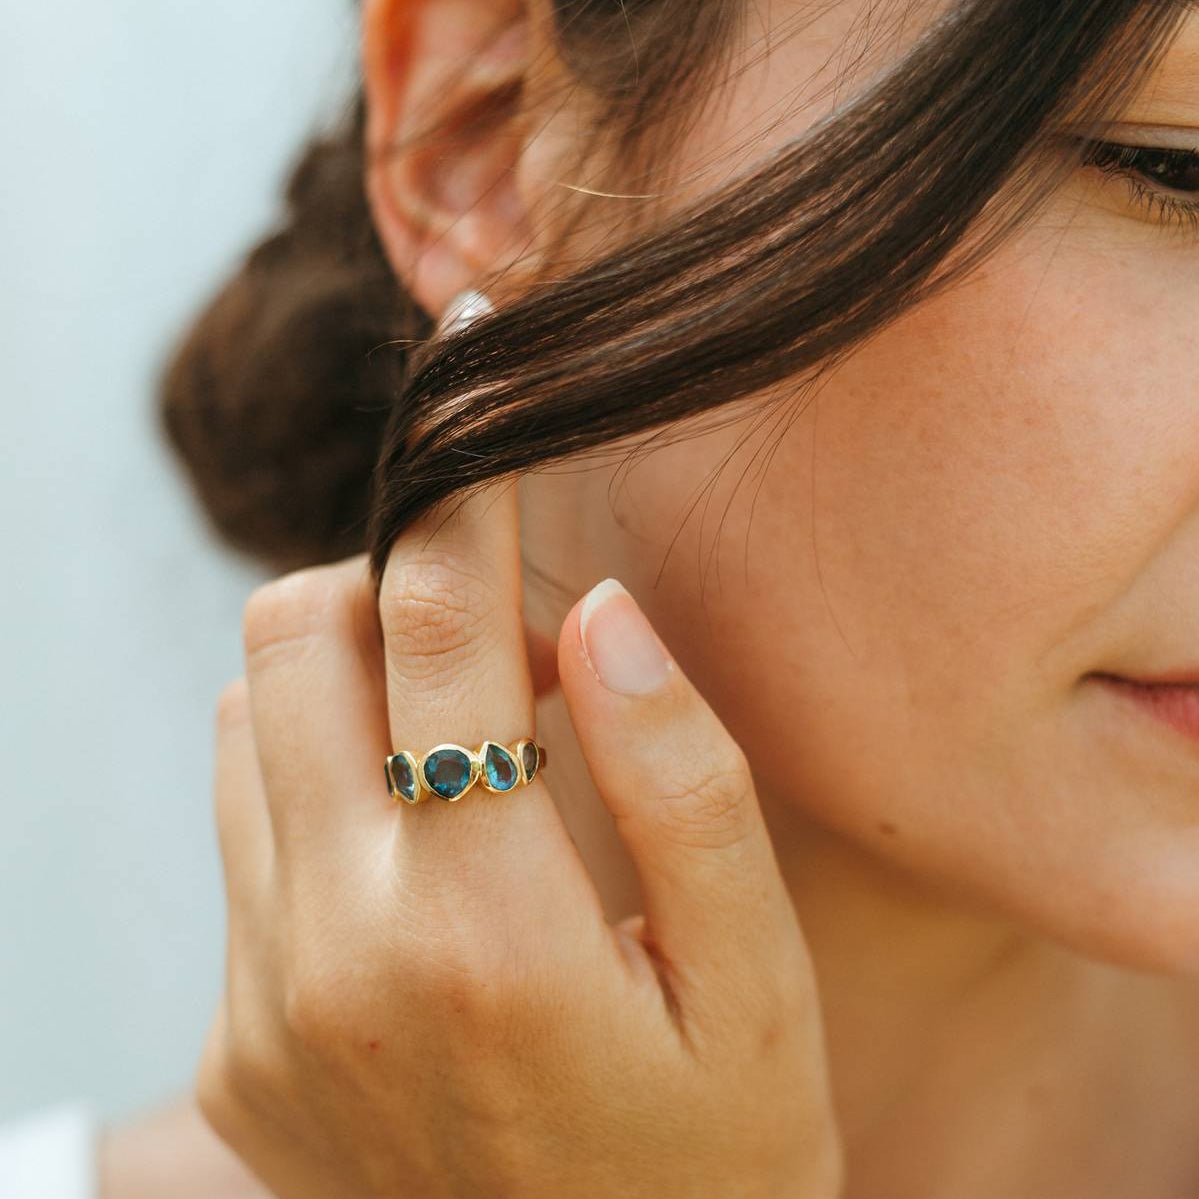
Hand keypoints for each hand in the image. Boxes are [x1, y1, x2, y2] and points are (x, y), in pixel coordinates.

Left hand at [197, 479, 843, 1198]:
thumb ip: (685, 783)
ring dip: (351, 682)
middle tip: (505, 644)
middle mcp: (336, 956)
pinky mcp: (237, 1047)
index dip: (460, 495)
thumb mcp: (758, 982)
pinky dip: (318, 781)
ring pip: (249, 721)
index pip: (442, 628)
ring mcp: (265, 1006)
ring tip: (469, 742)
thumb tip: (605, 612)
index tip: (475, 400)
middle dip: (395, 588)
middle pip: (297, 640)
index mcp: (484, 928)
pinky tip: (419, 842)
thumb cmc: (715, 1163)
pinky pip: (243, 833)